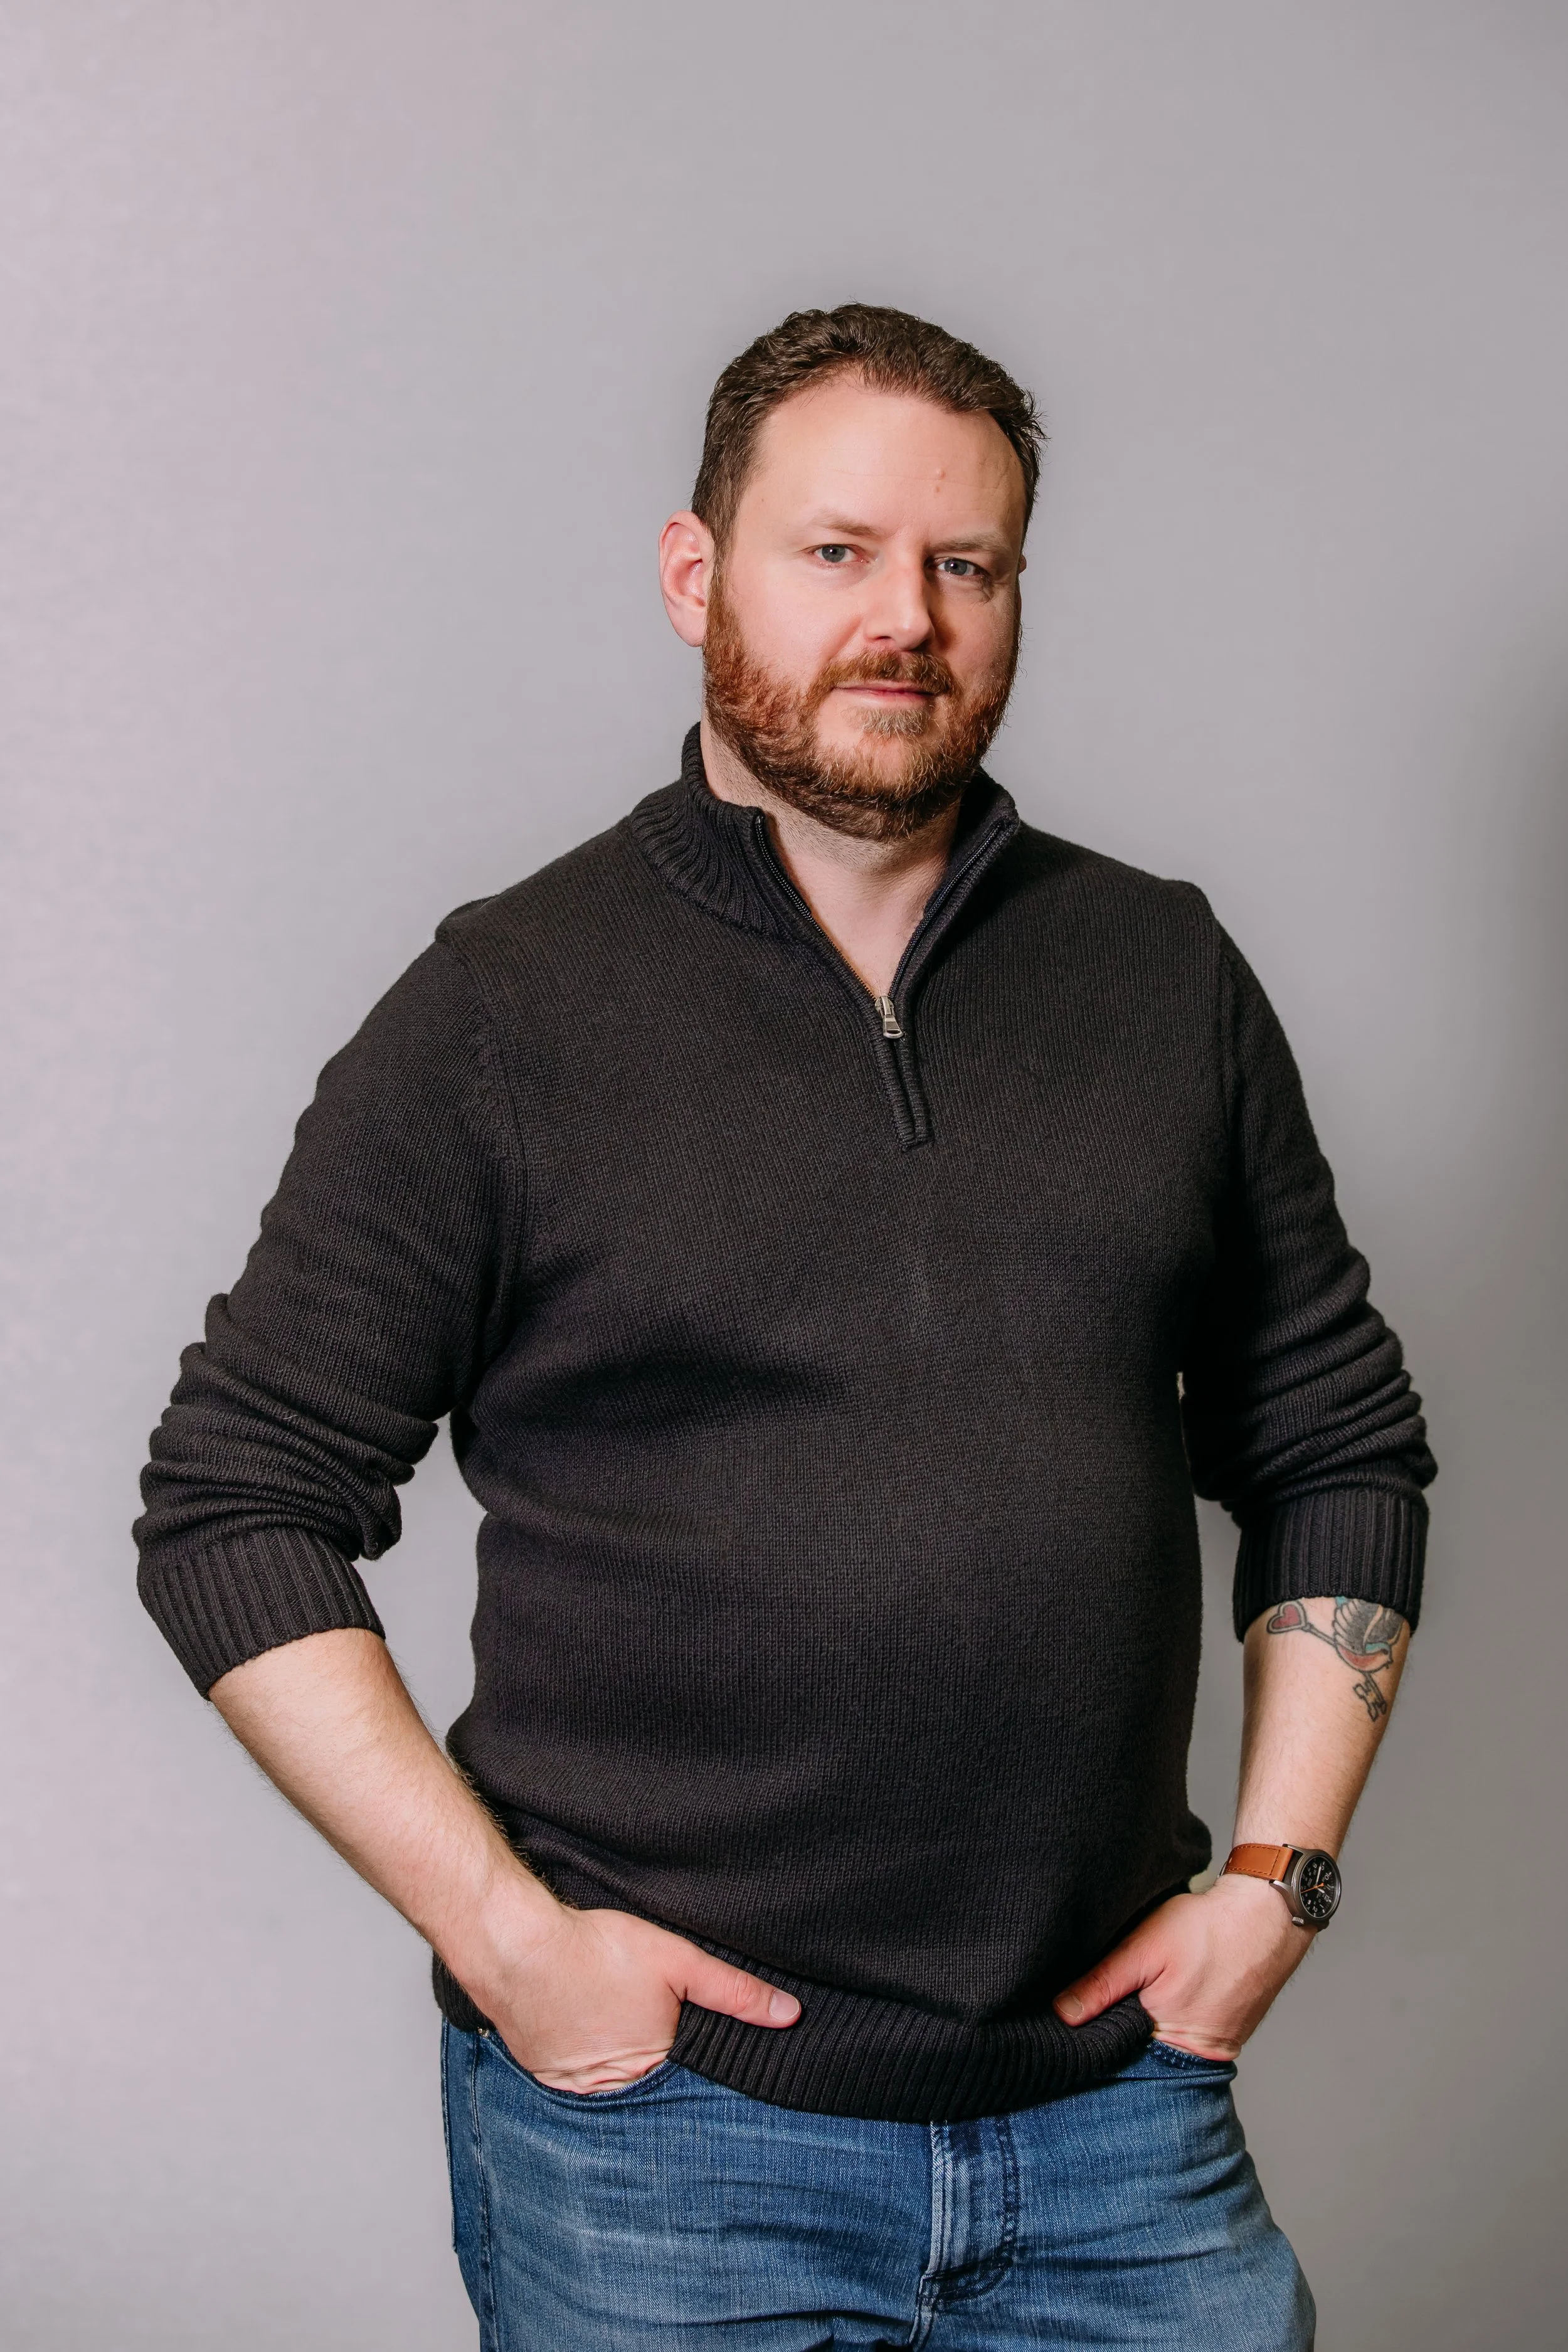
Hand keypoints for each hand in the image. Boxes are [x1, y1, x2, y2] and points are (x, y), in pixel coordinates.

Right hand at [478, 1902, 800, 2093]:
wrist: (519, 1948)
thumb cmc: (599, 1952)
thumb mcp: (678, 1961)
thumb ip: (734, 1991)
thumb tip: (790, 2015)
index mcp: (656, 2068)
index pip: (690, 2080)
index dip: (696, 2058)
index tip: (693, 2038)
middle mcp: (616, 2091)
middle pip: (651, 2084)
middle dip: (657, 2064)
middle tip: (645, 2021)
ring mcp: (575, 2087)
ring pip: (612, 2082)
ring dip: (618, 2061)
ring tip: (613, 2020)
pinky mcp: (544, 2074)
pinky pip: (575, 2075)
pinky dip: (584, 2056)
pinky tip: (583, 2024)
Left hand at [1052, 1873, 1312, 2060]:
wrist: (1266, 1916)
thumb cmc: (1207, 1929)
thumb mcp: (1144, 1948)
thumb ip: (1103, 1983)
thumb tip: (1060, 2015)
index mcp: (1171, 2044)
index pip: (1117, 2061)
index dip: (1091, 2045)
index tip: (1065, 2032)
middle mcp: (1195, 2057)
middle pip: (1138, 2057)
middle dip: (1113, 2039)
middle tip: (1086, 2016)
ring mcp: (1212, 2049)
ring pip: (1158, 2046)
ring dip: (1138, 2029)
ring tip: (1121, 2004)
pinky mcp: (1222, 2034)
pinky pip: (1181, 2037)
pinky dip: (1163, 2022)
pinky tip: (1152, 2000)